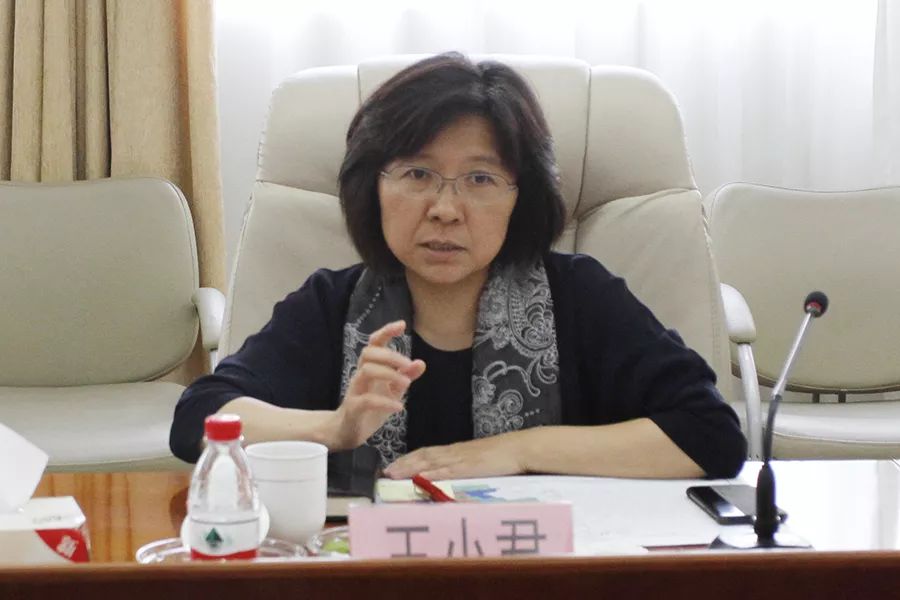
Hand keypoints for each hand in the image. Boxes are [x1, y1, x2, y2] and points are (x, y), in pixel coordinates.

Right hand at [327, 320, 425, 450]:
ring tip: (406, 383)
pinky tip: (399, 407)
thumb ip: (405, 376)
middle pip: (368, 353)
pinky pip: (366, 400)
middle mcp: (360, 374)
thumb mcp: (393, 390)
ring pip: (366, 371)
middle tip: (408, 365)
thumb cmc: (371, 406)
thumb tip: (421, 362)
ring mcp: (355, 390)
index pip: (374, 343)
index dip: (386, 331)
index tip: (402, 325)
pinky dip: (385, 402)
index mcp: (370, 366)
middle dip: (390, 355)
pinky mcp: (353, 408)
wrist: (348, 430)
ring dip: (390, 374)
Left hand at [382, 432, 529, 479]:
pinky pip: (447, 470)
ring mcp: (461, 459)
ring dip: (410, 468)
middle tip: (385, 472)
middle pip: (423, 455)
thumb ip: (464, 464)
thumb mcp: (478, 458)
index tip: (393, 464)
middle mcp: (454, 452)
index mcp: (456, 450)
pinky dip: (433, 473)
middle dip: (403, 464)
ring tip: (394, 474)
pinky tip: (421, 477)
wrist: (519, 448)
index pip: (427, 451)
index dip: (408, 458)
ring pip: (430, 462)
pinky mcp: (469, 467)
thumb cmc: (502, 454)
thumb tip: (450, 473)